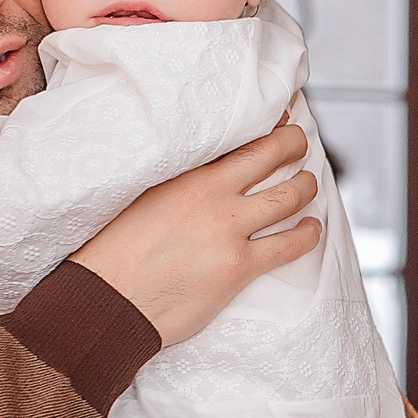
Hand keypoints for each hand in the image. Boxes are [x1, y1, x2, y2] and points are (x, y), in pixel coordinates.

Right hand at [73, 119, 321, 345]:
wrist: (107, 300)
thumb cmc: (114, 251)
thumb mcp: (141, 196)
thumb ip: (177, 180)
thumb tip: (203, 166)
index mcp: (187, 173)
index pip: (241, 136)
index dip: (269, 123)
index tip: (280, 117)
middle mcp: (213, 195)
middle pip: (274, 154)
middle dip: (295, 144)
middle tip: (300, 144)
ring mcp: (229, 231)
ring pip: (290, 197)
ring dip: (306, 187)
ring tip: (307, 185)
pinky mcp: (239, 267)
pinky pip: (290, 245)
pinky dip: (308, 234)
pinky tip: (310, 229)